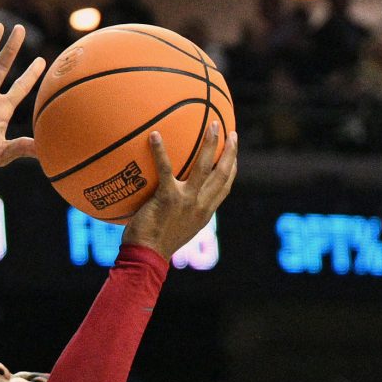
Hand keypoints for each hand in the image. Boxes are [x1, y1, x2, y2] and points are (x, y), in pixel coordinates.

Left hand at [124, 124, 237, 259]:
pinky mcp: (168, 198)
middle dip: (229, 151)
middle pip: (222, 173)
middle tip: (230, 132)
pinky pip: (166, 169)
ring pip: (204, 167)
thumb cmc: (155, 244)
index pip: (225, 186)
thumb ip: (180, 210)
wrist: (147, 256)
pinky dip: (160, 151)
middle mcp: (201, 205)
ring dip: (210, 144)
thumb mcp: (177, 228)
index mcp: (205, 211)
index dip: (232, 167)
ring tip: (212, 125)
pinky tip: (155, 135)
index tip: (234, 153)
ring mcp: (186, 201)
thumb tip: (172, 196)